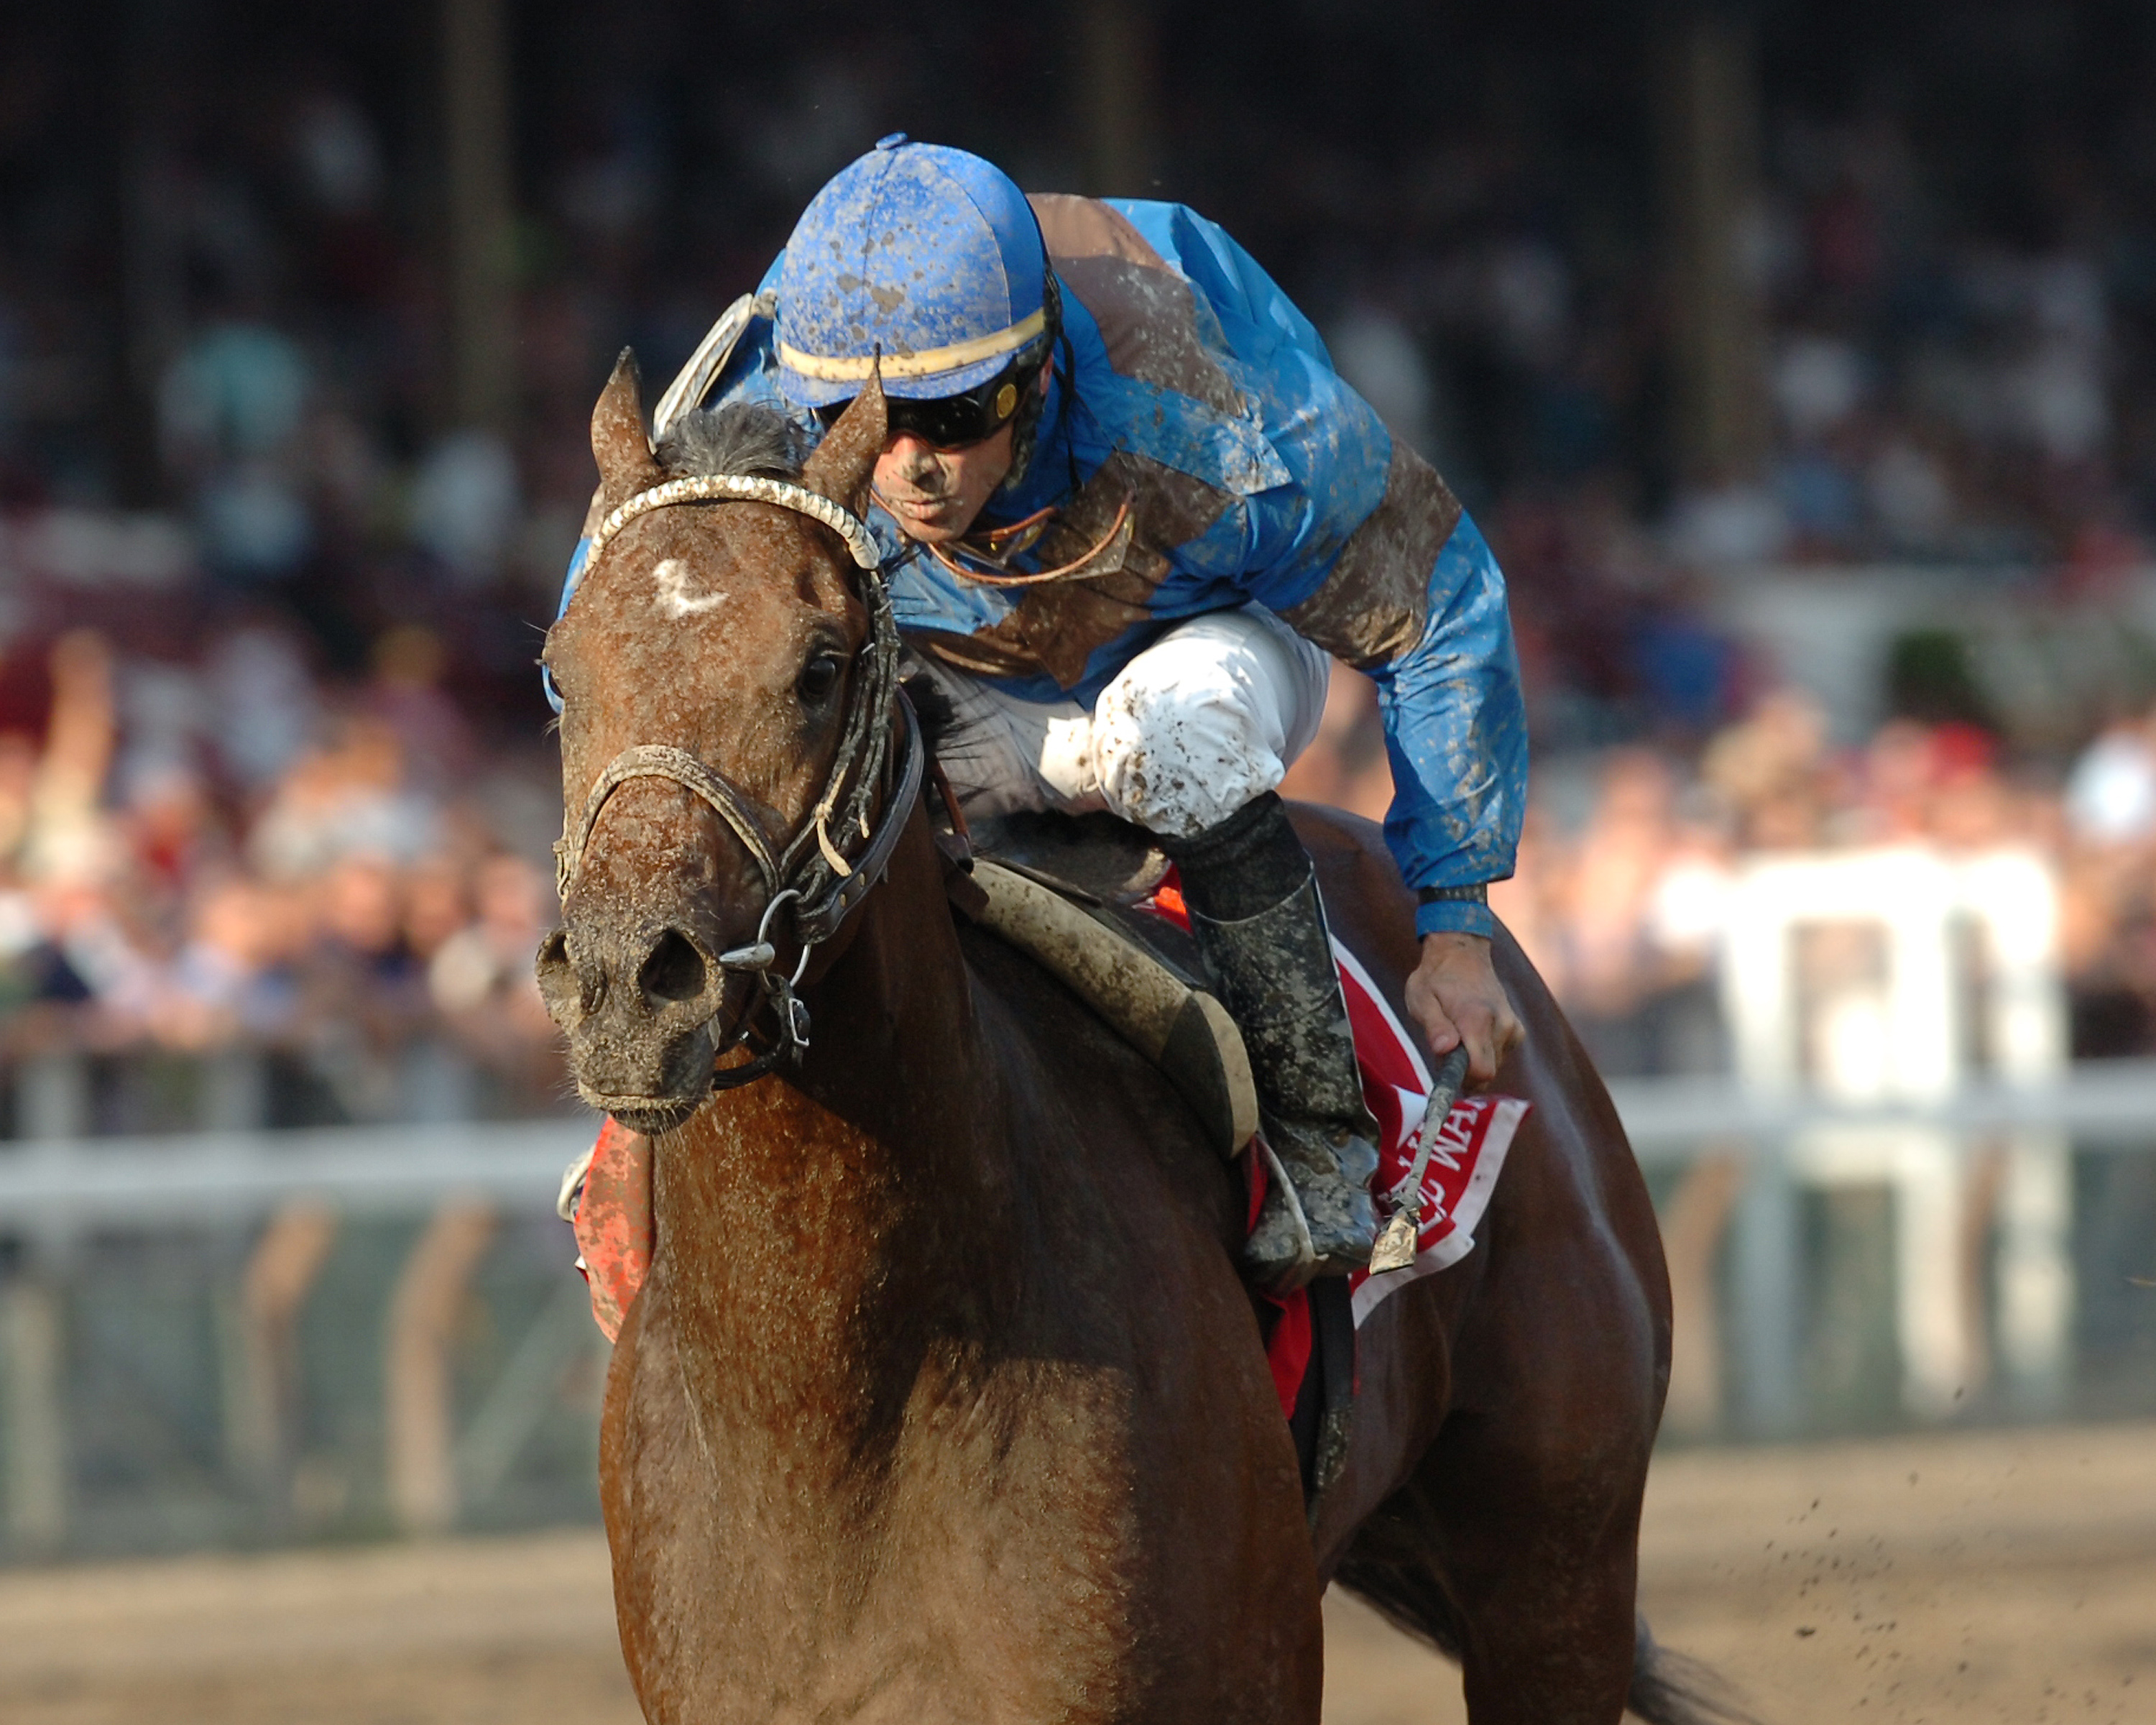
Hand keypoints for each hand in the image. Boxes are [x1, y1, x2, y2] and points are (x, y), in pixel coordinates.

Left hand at [1404, 932, 1522, 1087]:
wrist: (1460, 952)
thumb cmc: (1435, 977)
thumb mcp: (1421, 999)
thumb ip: (1434, 1026)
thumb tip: (1444, 1049)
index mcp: (1476, 1019)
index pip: (1481, 1071)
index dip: (1463, 1081)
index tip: (1445, 1076)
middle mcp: (1501, 1024)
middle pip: (1488, 1072)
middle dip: (1465, 1072)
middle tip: (1445, 1050)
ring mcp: (1511, 1026)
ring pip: (1493, 1065)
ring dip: (1473, 1060)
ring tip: (1456, 1035)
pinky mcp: (1516, 1028)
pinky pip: (1500, 1055)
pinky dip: (1485, 1052)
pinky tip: (1471, 1033)